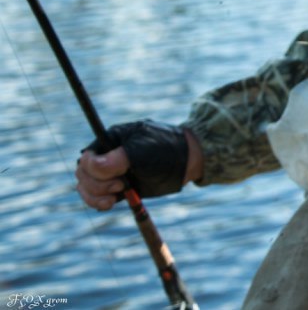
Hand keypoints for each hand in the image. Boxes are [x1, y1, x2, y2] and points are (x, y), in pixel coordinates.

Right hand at [76, 120, 194, 208]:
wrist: (187, 161)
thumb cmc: (165, 149)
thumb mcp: (142, 150)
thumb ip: (117, 158)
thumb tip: (91, 166)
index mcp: (110, 140)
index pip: (86, 157)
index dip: (92, 169)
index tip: (115, 174)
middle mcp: (106, 156)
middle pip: (83, 175)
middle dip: (97, 185)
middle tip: (121, 185)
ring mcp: (111, 174)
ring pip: (86, 189)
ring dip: (95, 197)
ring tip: (115, 198)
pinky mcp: (117, 189)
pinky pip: (97, 199)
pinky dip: (98, 204)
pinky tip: (111, 203)